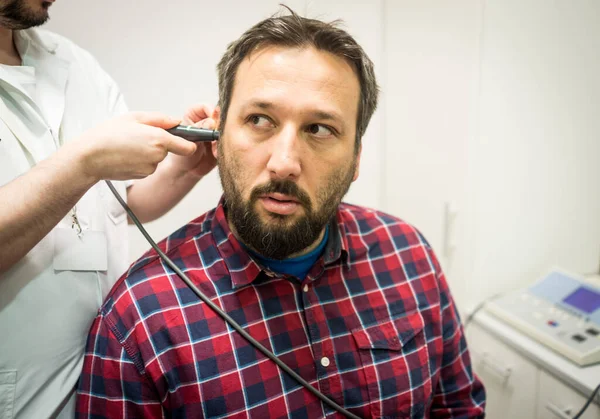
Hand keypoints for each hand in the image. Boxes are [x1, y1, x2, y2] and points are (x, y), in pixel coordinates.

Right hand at [69, 112, 197, 181]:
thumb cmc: (108, 134)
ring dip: (148, 152)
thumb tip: (178, 121)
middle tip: (140, 136)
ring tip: (129, 145)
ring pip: (157, 158)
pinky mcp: (142, 176)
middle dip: (160, 143)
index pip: (188, 147)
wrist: (89, 157)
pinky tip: (126, 155)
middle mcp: (158, 156)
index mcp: (159, 139)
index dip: (188, 143)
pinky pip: (147, 166)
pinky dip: (140, 161)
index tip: (184, 139)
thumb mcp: (134, 117)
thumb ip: (160, 119)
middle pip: (169, 150)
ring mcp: (150, 168)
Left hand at [166, 103, 218, 178]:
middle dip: (219, 127)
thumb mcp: (187, 139)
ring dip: (221, 139)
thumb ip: (199, 129)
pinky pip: (228, 142)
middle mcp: (206, 122)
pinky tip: (216, 154)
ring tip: (214, 149)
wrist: (185, 172)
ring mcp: (215, 133)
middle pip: (219, 117)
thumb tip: (212, 122)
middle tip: (215, 136)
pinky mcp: (222, 144)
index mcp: (194, 116)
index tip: (213, 122)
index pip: (206, 107)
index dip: (211, 113)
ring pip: (225, 129)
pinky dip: (224, 148)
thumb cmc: (180, 154)